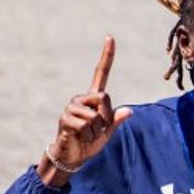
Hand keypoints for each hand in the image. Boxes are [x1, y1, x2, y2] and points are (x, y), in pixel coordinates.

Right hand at [38, 36, 132, 185]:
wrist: (72, 157)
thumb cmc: (89, 143)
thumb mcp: (107, 133)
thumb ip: (116, 122)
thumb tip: (128, 112)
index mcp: (93, 98)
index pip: (100, 73)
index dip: (106, 56)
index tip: (110, 37)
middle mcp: (81, 98)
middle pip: (105, 98)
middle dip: (106, 118)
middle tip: (97, 129)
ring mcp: (72, 107)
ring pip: (96, 116)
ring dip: (96, 131)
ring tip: (86, 135)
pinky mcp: (66, 117)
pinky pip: (87, 125)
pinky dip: (88, 136)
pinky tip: (79, 137)